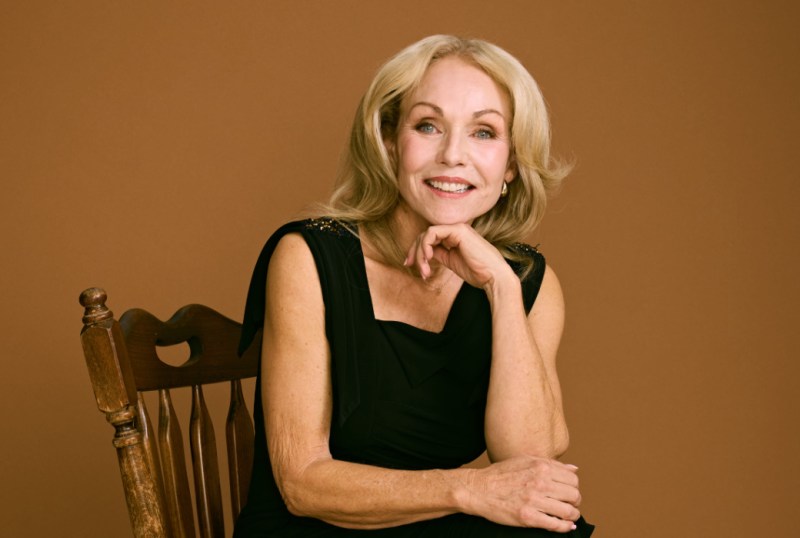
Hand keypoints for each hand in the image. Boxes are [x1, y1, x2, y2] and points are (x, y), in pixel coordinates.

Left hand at [403, 224, 514, 290]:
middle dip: (414, 251)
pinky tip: (427, 258)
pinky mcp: (458, 230)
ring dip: (419, 252)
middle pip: (424, 235)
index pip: (428, 238)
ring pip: (426, 234)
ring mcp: (457, 228)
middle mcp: (455, 230)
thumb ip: (439, 254)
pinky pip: (432, 233)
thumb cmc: (477, 271)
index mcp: (454, 236)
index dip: (415, 250)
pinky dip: (425, 245)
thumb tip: (423, 253)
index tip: (409, 264)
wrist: (493, 276)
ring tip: (423, 269)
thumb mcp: (451, 261)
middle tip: (410, 266)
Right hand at [460, 455, 580, 531]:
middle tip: (570, 504)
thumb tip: (573, 469)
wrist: (479, 489)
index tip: (569, 491)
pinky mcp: (528, 517)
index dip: (574, 487)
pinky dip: (564, 527)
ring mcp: (534, 500)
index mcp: (541, 467)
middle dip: (575, 502)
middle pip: (574, 495)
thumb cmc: (500, 474)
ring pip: (568, 511)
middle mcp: (540, 482)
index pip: (573, 478)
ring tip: (568, 516)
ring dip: (572, 515)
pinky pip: (555, 525)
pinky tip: (565, 526)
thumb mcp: (525, 460)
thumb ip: (550, 463)